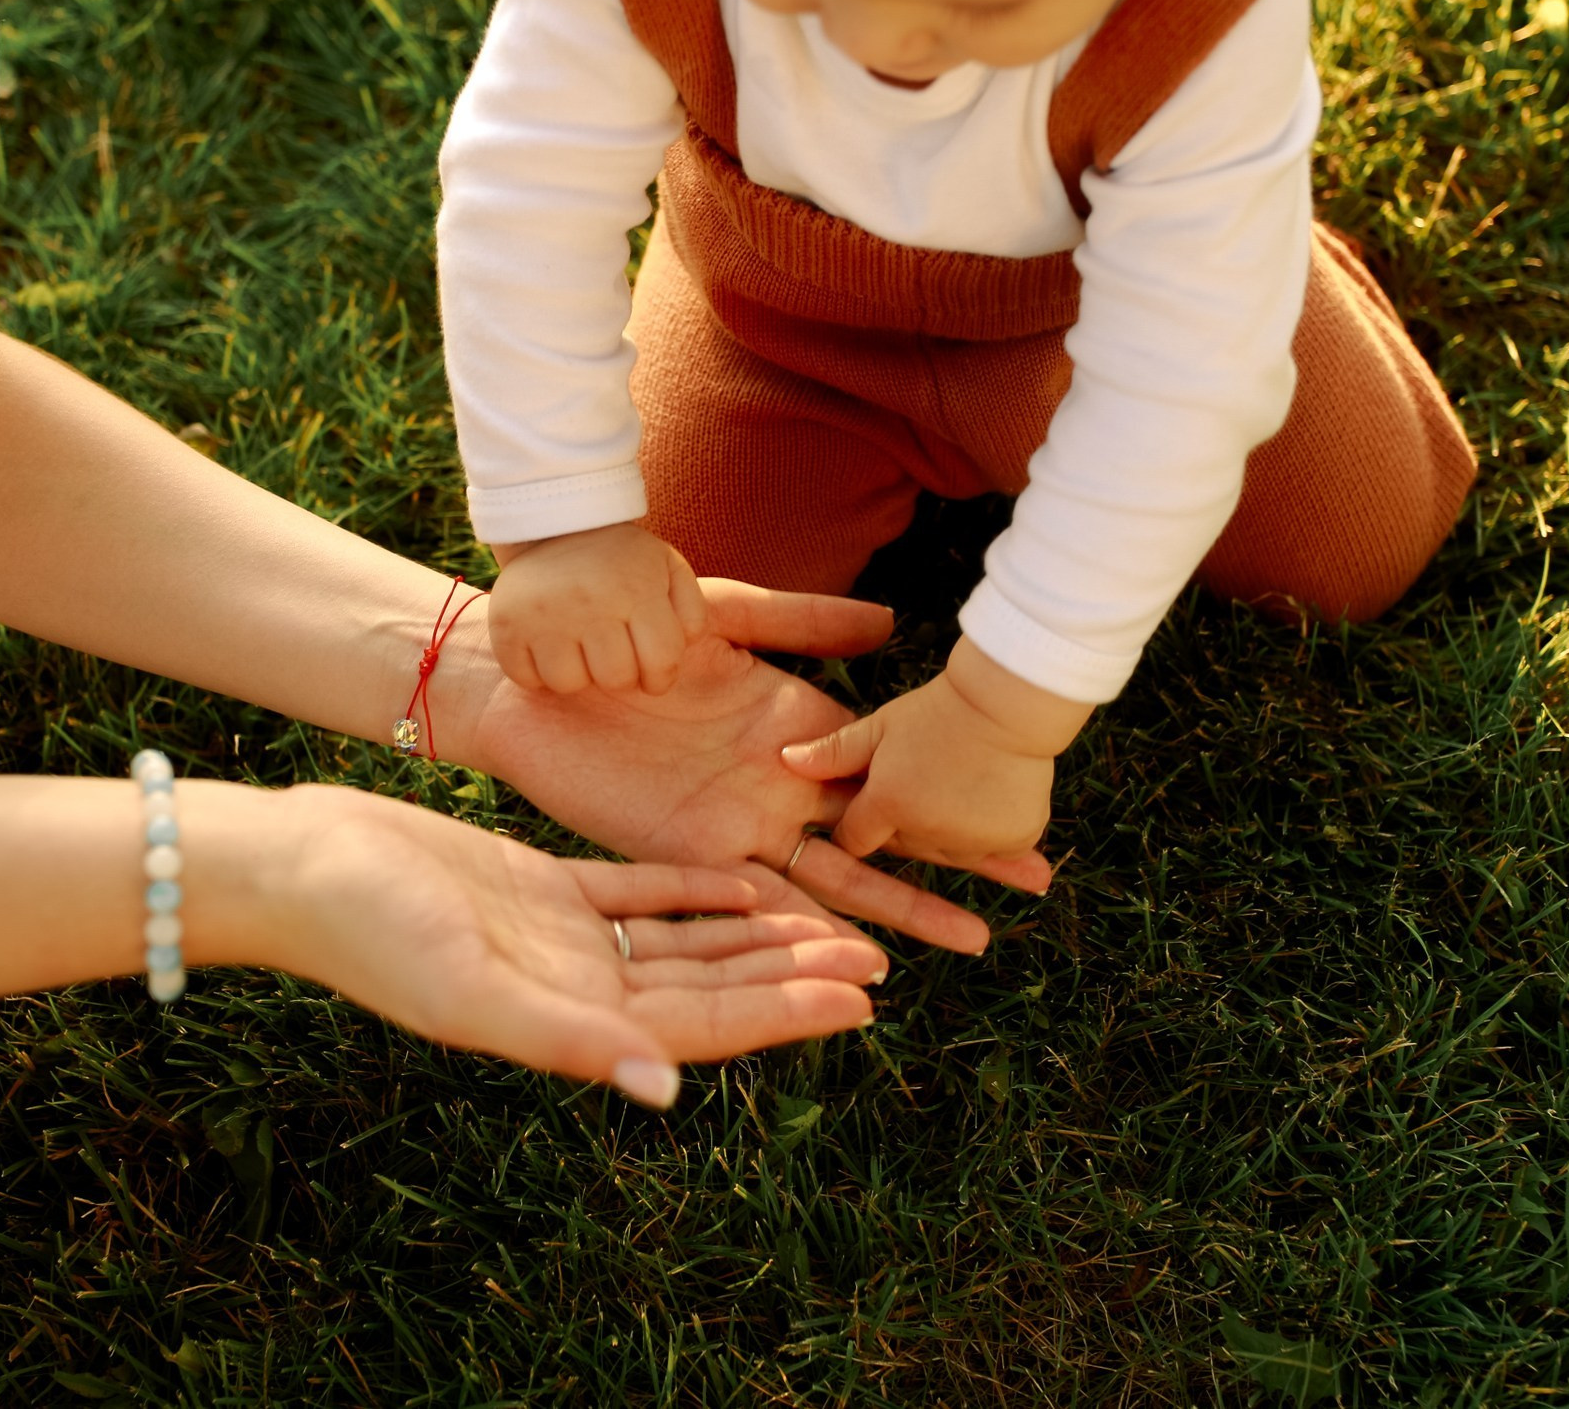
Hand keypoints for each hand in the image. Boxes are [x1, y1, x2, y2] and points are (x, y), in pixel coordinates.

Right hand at [254, 783, 879, 1105]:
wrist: (300, 866)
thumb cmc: (370, 933)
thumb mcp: (470, 990)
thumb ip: (567, 1040)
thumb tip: (665, 1088)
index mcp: (569, 1020)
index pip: (701, 1024)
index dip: (782, 1015)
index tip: (859, 1002)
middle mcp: (576, 986)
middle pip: (710, 985)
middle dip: (792, 976)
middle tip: (879, 959)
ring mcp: (561, 937)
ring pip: (685, 940)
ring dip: (757, 933)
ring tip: (834, 924)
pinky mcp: (540, 888)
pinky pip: (636, 891)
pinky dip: (692, 889)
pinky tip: (746, 882)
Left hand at [463, 580, 1014, 953]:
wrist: (535, 665)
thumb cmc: (623, 626)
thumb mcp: (722, 613)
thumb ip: (802, 623)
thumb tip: (893, 627)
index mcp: (793, 725)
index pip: (890, 767)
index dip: (952, 792)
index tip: (1017, 805)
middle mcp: (778, 785)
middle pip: (883, 836)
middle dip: (954, 865)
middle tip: (1032, 887)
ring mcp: (739, 825)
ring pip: (835, 880)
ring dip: (898, 911)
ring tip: (969, 941)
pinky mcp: (689, 852)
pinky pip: (761, 896)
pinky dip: (808, 926)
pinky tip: (859, 954)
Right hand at [488, 522, 704, 694]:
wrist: (553, 524)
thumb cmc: (621, 560)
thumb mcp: (667, 568)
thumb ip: (690, 611)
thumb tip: (684, 650)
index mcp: (636, 588)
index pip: (661, 663)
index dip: (660, 677)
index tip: (651, 669)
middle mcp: (589, 601)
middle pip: (615, 679)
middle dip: (620, 674)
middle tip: (611, 651)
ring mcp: (543, 614)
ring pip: (569, 684)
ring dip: (577, 673)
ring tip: (578, 644)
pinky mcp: (506, 625)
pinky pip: (525, 679)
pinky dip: (536, 671)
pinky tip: (547, 644)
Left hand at [780, 638, 1087, 878]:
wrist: (1009, 700)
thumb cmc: (938, 708)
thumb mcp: (880, 725)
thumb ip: (834, 750)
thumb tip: (786, 760)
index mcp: (887, 804)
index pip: (855, 839)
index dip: (860, 822)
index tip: (875, 800)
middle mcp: (927, 832)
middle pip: (903, 846)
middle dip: (906, 824)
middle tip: (926, 779)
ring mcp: (972, 840)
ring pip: (948, 852)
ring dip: (949, 832)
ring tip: (960, 786)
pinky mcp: (1012, 840)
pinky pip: (993, 849)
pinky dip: (992, 834)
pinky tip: (991, 797)